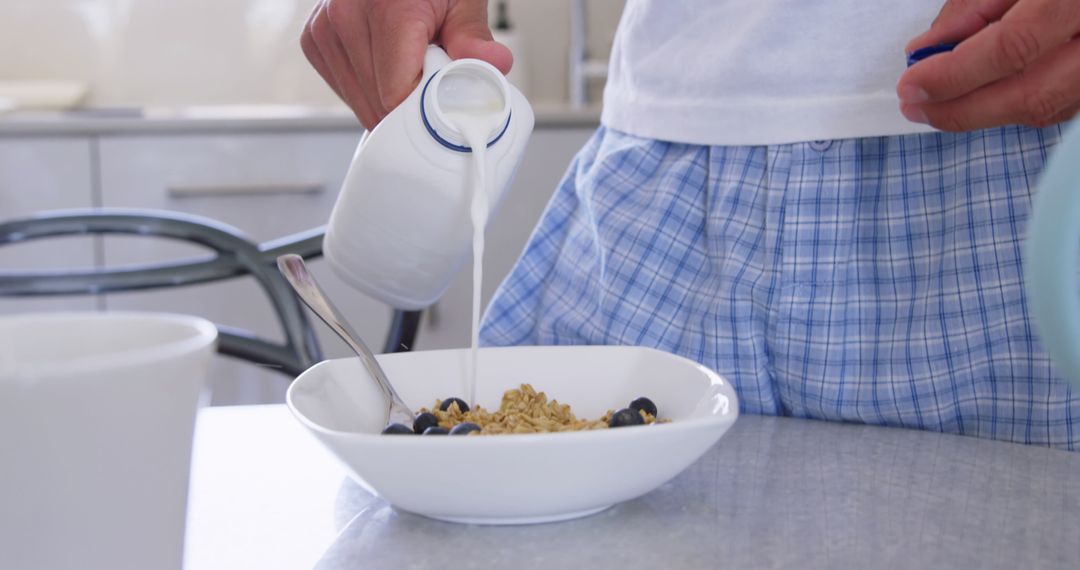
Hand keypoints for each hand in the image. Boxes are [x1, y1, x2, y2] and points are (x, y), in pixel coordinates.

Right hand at [301, 0, 511, 128]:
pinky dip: (369, 90)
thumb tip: (495, 63)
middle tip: (431, 76)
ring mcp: (326, 30)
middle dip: (410, 105)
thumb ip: (473, 36)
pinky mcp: (315, 41)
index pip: (396, 94)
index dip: (425, 110)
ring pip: (359, 102)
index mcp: (386, 8)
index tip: (444, 105)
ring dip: (388, 99)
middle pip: (378, 104)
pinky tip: (386, 66)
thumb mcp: (462, 0)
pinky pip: (345, 90)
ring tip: (408, 64)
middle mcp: (346, 16)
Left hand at [896, 0, 1079, 131]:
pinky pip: (1065, 103)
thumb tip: (927, 48)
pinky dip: (1018, 104)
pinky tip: (981, 96)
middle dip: (963, 110)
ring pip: (1050, 107)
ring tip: (937, 103)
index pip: (1014, 48)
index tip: (910, 85)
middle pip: (1034, 95)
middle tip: (915, 106)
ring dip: (986, 112)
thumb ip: (974, 6)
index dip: (955, 74)